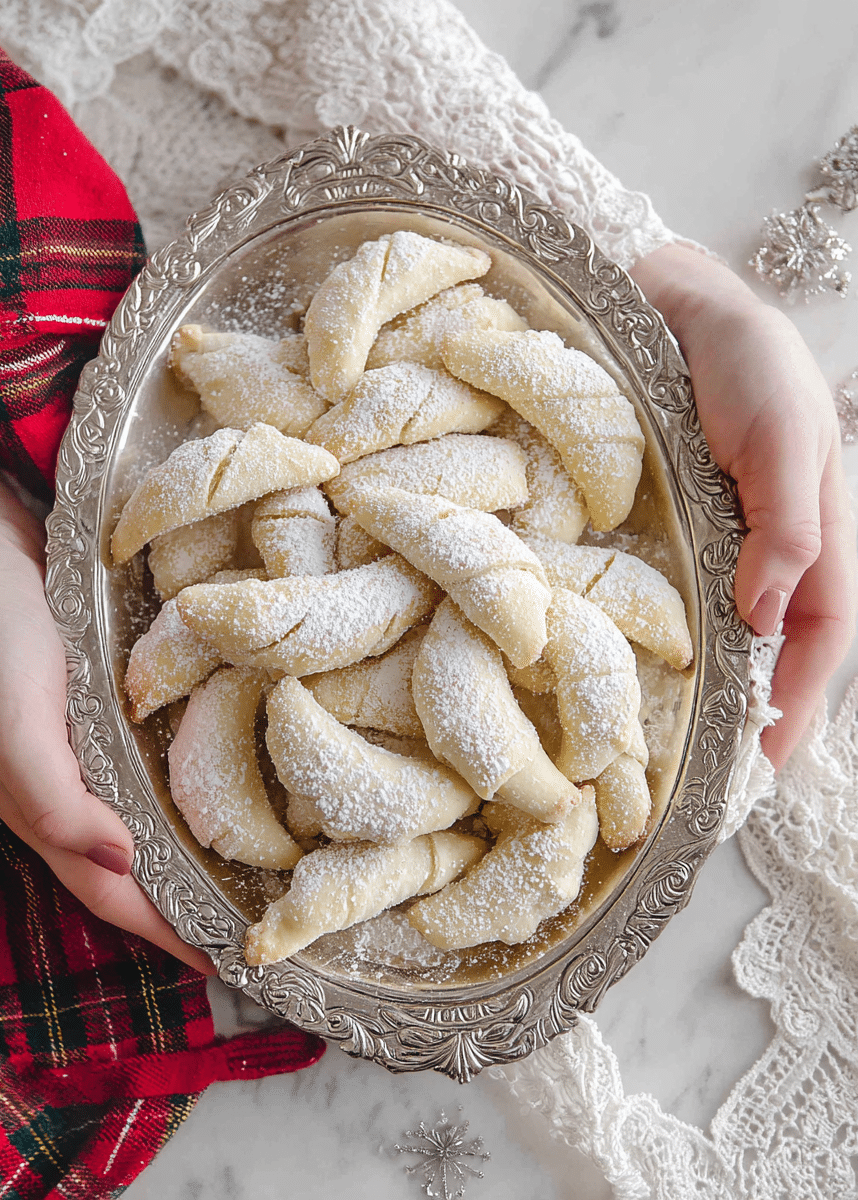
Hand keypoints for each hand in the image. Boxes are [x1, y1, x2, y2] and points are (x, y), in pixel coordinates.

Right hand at [0, 422, 213, 974]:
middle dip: (175, 905)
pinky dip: (166, 791)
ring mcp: (67, 742)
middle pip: (120, 865)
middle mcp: (54, 779)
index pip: (106, 886)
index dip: (158, 928)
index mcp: (35, 795)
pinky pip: (130, 765)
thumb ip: (53, 796)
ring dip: (175, 853)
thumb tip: (119, 865)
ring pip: (128, 818)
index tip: (222, 959)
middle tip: (245, 927)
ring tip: (235, 874)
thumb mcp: (8, 713)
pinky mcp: (84, 702)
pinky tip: (203, 787)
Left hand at [631, 243, 857, 767]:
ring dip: (721, 680)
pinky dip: (678, 634)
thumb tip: (764, 622)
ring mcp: (726, 532)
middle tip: (724, 771)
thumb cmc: (745, 363)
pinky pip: (687, 591)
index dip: (804, 698)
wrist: (679, 307)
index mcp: (819, 528)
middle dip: (767, 707)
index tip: (767, 761)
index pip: (823, 632)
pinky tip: (647, 662)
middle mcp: (774, 540)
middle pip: (781, 642)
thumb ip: (787, 527)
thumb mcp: (782, 439)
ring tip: (685, 737)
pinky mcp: (680, 518)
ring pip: (733, 624)